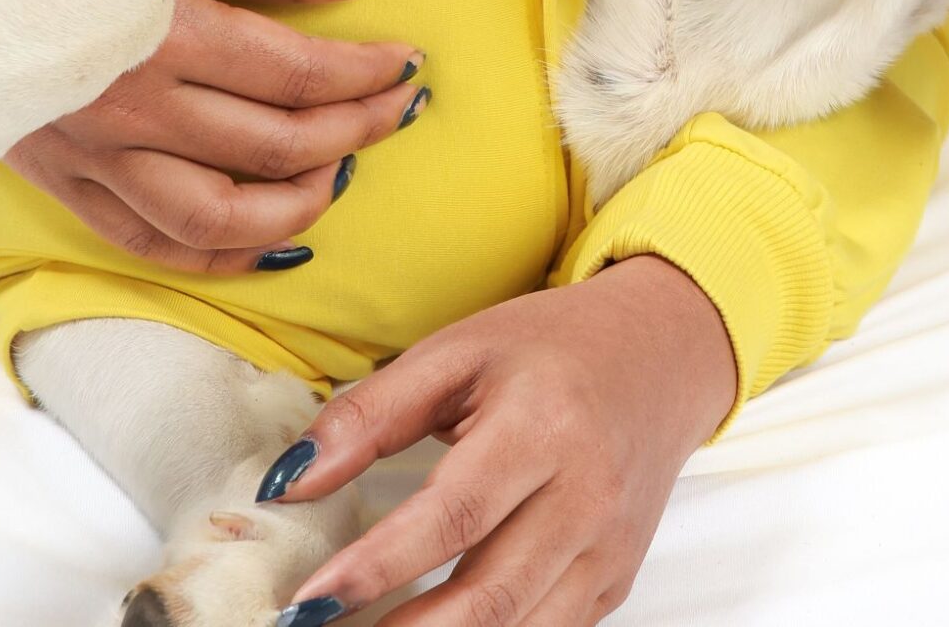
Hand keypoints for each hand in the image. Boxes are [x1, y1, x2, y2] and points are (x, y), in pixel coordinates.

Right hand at [4, 0, 426, 271]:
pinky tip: (271, 240)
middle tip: (400, 110)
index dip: (365, 75)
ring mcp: (93, 154)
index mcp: (163, 29)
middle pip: (271, 147)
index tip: (409, 64)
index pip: (295, 74)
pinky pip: (151, 242)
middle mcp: (130, 105)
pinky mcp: (65, 181)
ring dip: (297, 206)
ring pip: (217, 216)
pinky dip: (219, 253)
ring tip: (344, 172)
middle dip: (354, 132)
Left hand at [254, 254, 737, 624]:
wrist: (658, 356)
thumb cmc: (549, 348)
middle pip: (488, 596)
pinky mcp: (613, 582)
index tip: (310, 600)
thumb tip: (290, 481)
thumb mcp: (456, 352)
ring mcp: (606, 548)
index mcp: (543, 425)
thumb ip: (370, 414)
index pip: (454, 515)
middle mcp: (585, 495)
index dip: (379, 566)